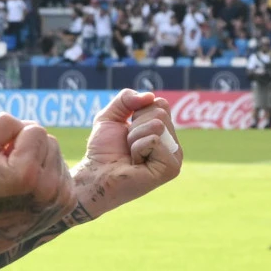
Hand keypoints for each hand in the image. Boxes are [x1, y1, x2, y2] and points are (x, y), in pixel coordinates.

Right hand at [0, 113, 77, 253]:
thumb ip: (4, 124)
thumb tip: (32, 125)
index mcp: (27, 174)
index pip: (35, 129)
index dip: (16, 138)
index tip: (4, 157)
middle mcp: (50, 187)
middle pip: (49, 139)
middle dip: (29, 147)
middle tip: (12, 168)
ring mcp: (63, 196)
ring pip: (57, 152)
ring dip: (40, 158)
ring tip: (23, 178)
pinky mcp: (69, 201)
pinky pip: (63, 168)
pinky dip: (48, 171)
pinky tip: (34, 186)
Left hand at [71, 90, 182, 220]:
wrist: (95, 174)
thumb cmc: (103, 149)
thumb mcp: (111, 115)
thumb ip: (126, 98)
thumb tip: (150, 96)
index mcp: (164, 131)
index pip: (160, 103)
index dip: (137, 112)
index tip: (128, 129)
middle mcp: (173, 143)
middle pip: (160, 112)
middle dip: (135, 126)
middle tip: (128, 145)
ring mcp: (174, 156)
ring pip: (157, 125)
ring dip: (134, 138)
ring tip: (131, 155)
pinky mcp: (171, 168)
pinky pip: (153, 140)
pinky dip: (137, 148)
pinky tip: (135, 163)